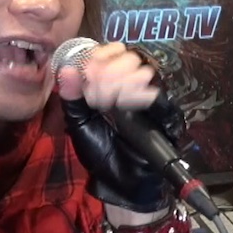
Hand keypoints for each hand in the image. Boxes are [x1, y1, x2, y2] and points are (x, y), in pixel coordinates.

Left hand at [56, 42, 185, 212]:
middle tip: (97, 95)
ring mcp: (152, 100)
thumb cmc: (101, 153)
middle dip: (108, 72)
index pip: (116, 52)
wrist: (124, 180)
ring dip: (121, 83)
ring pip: (144, 72)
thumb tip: (67, 69)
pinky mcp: (165, 114)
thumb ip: (72, 98)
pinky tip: (124, 106)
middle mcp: (136, 87)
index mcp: (114, 85)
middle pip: (130, 58)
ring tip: (108, 103)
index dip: (104, 54)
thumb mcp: (79, 124)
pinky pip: (157, 96)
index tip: (90, 68)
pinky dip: (138, 96)